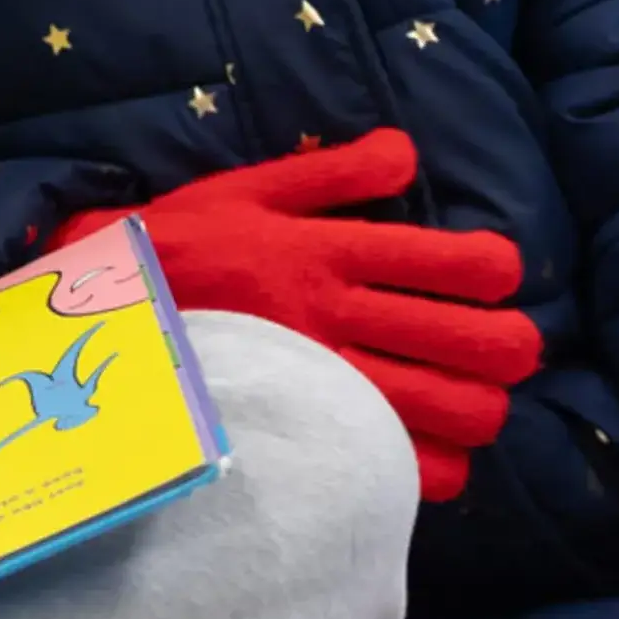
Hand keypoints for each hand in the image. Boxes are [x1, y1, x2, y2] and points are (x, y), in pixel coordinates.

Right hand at [62, 130, 542, 500]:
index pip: (456, 263)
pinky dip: (432, 460)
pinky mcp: (311, 429)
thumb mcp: (248, 189)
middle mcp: (339, 317)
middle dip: (513, 344)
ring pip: (459, 409)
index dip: (498, 269)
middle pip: (478, 344)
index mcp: (329, 251)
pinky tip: (418, 438)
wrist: (105, 315)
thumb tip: (407, 152)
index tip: (491, 273)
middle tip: (498, 342)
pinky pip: (408, 465)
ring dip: (482, 403)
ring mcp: (328, 380)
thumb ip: (332, 172)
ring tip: (465, 392)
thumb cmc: (180, 246)